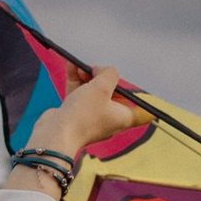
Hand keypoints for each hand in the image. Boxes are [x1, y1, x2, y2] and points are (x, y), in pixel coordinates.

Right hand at [22, 67, 149, 170]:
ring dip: (87, 76)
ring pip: (94, 91)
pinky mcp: (75, 113)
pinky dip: (76, 80)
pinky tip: (71, 65)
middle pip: (114, 94)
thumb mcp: (102, 87)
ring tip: (79, 66)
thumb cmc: (83, 115)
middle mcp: (109, 118)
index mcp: (123, 117)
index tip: (140, 87)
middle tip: (95, 70)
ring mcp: (91, 116)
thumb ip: (109, 73)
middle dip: (104, 78)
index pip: (144, 112)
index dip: (145, 99)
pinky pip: (79, 93)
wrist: (55, 135)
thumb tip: (102, 71)